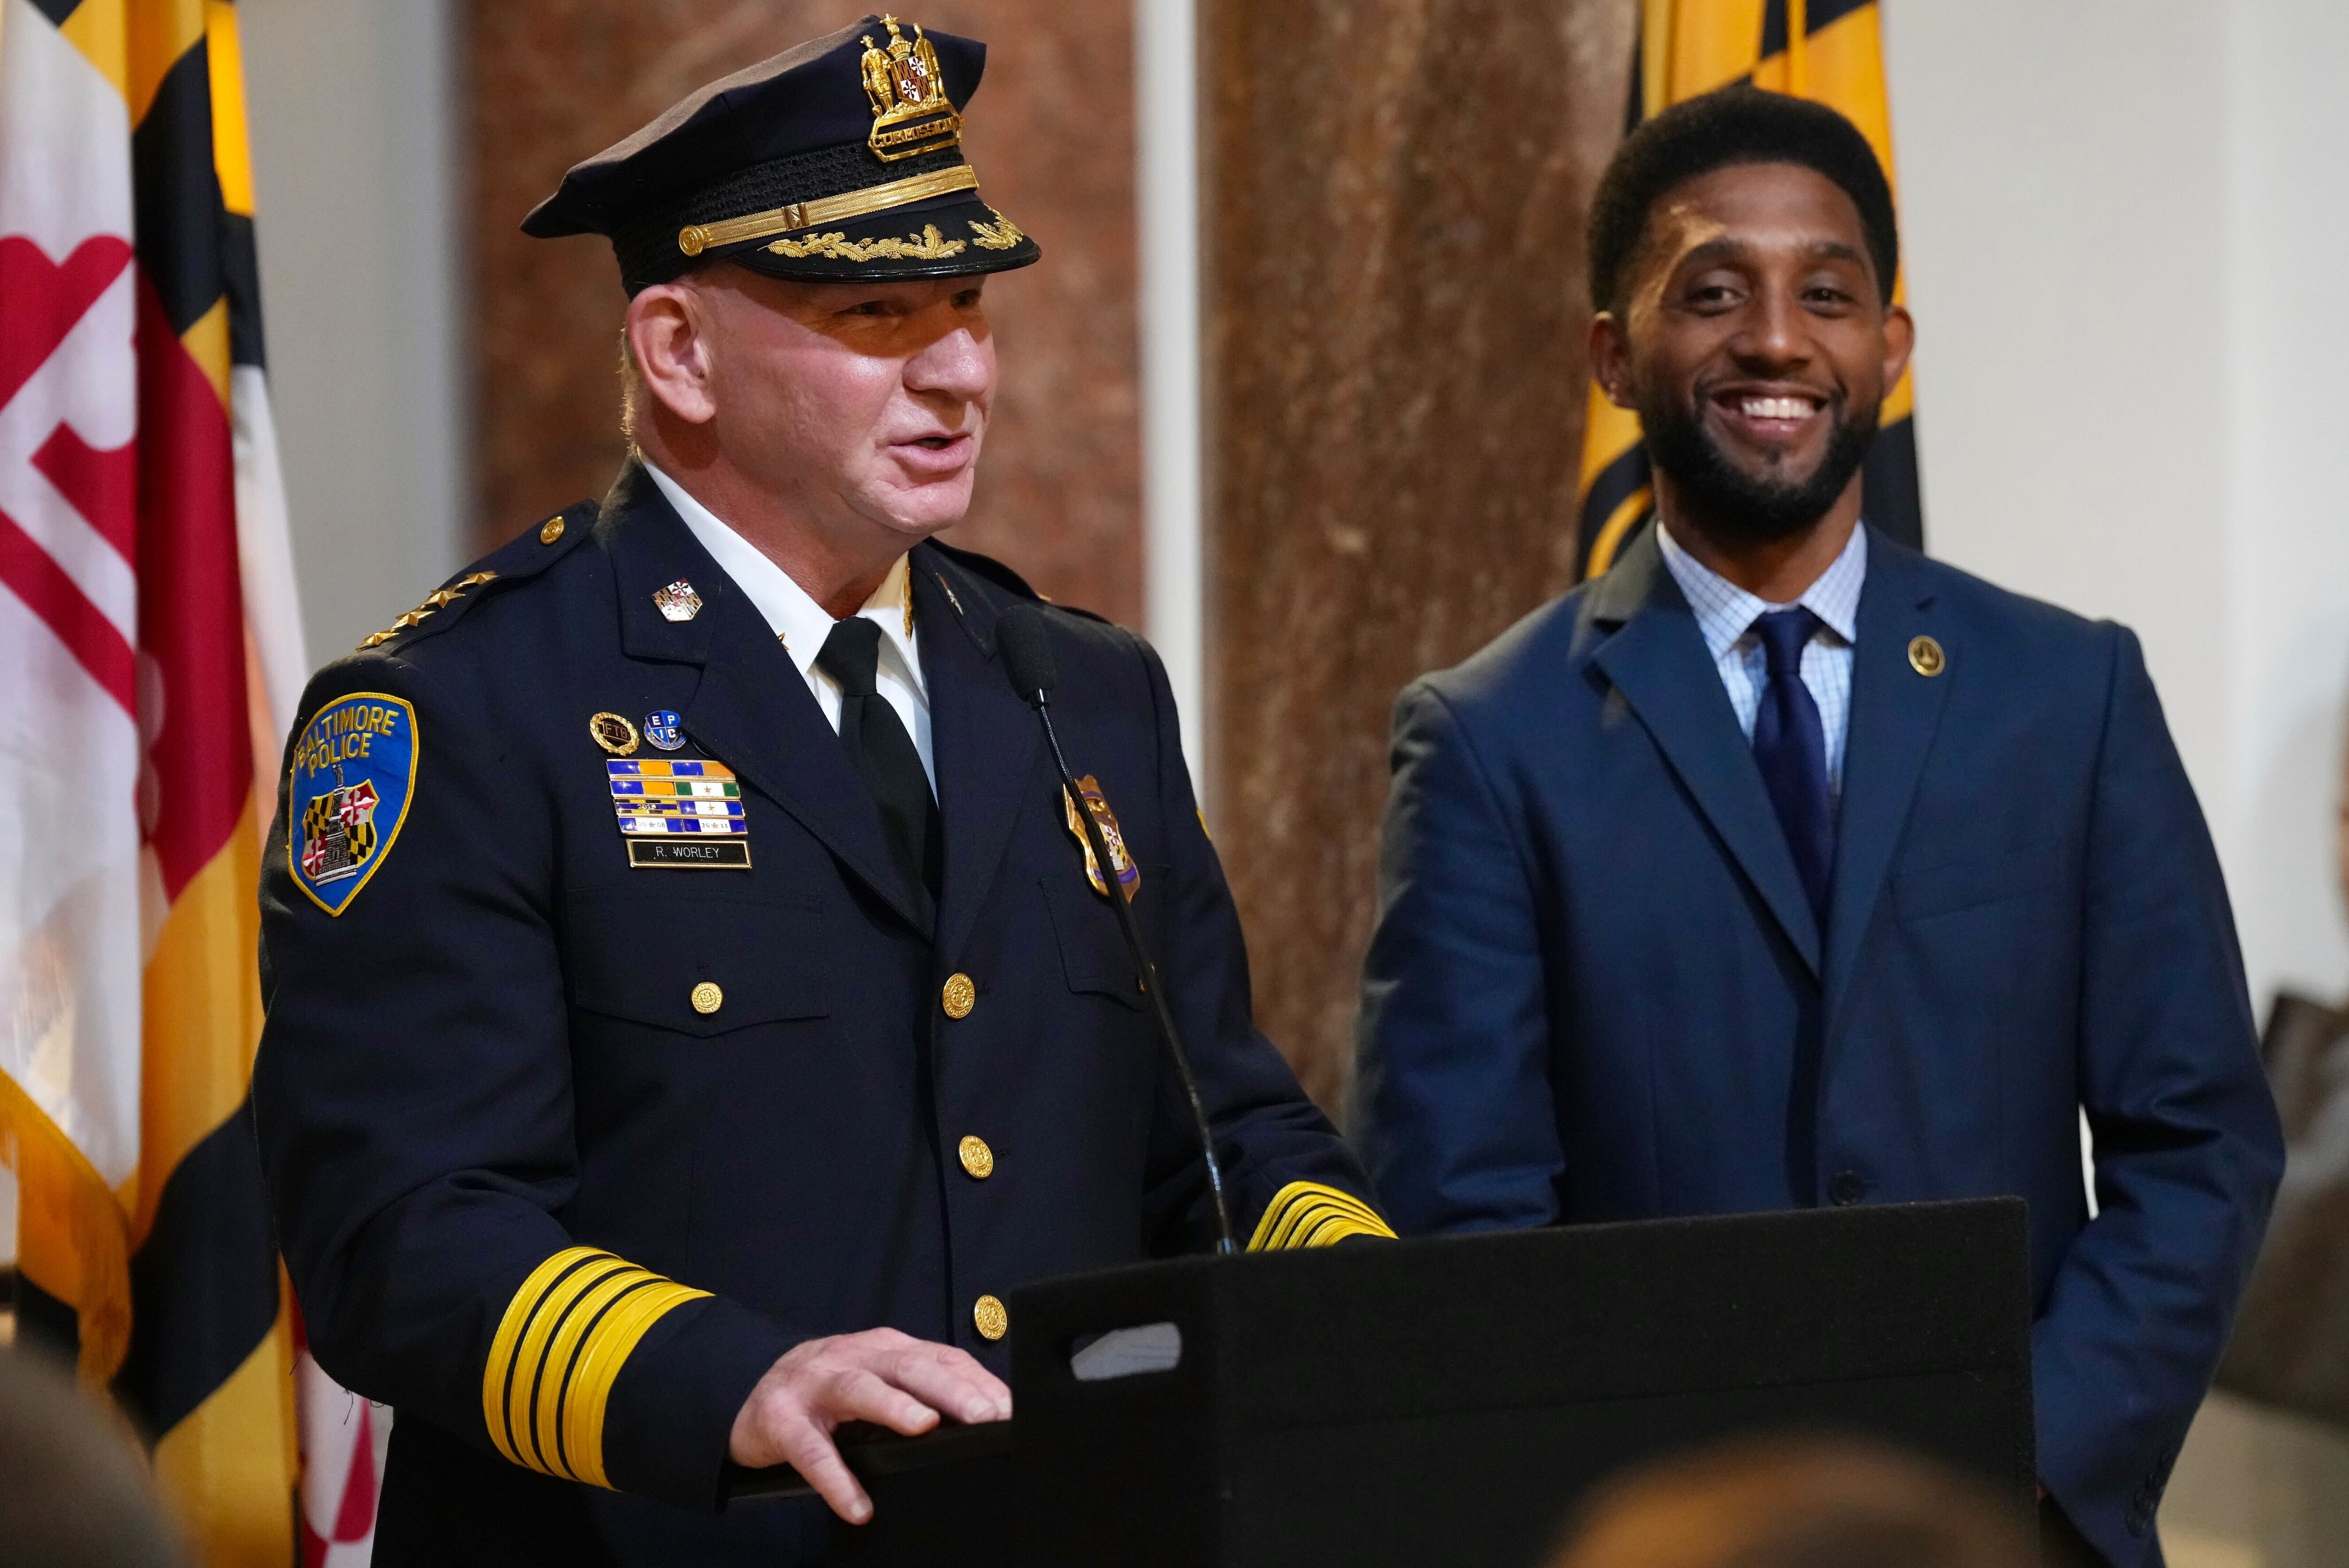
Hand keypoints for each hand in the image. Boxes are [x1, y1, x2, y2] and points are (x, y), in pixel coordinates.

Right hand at [728, 1328, 1011, 1523]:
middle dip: (949, 1389)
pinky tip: (857, 1506)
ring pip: (859, 1389)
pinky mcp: (781, 1419)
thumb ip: (921, 1392)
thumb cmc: (830, 1390)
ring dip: (894, 1407)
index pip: (940, 1357)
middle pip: (908, 1366)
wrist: (753, 1392)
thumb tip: (982, 1419)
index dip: (976, 1381)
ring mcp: (816, 1384)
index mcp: (886, 1348)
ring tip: (925, 1428)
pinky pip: (811, 1450)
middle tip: (984, 1416)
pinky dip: (835, 1479)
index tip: (1009, 1409)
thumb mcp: (879, 1381)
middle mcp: (855, 1357)